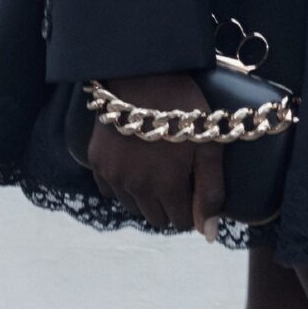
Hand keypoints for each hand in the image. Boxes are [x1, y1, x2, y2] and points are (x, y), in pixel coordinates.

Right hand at [90, 73, 225, 239]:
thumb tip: (207, 235)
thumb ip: (210, 192)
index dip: (192, 207)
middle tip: (177, 177)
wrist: (142, 73)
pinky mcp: (97, 162)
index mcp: (166, 186)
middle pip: (156, 218)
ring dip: (146, 197)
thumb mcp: (208, 146)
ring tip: (156, 168)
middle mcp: (136, 188)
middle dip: (170, 204)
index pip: (181, 221)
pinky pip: (110, 190)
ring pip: (133, 206)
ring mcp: (113, 176)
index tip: (194, 187)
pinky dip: (122, 185)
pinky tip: (134, 164)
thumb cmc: (183, 106)